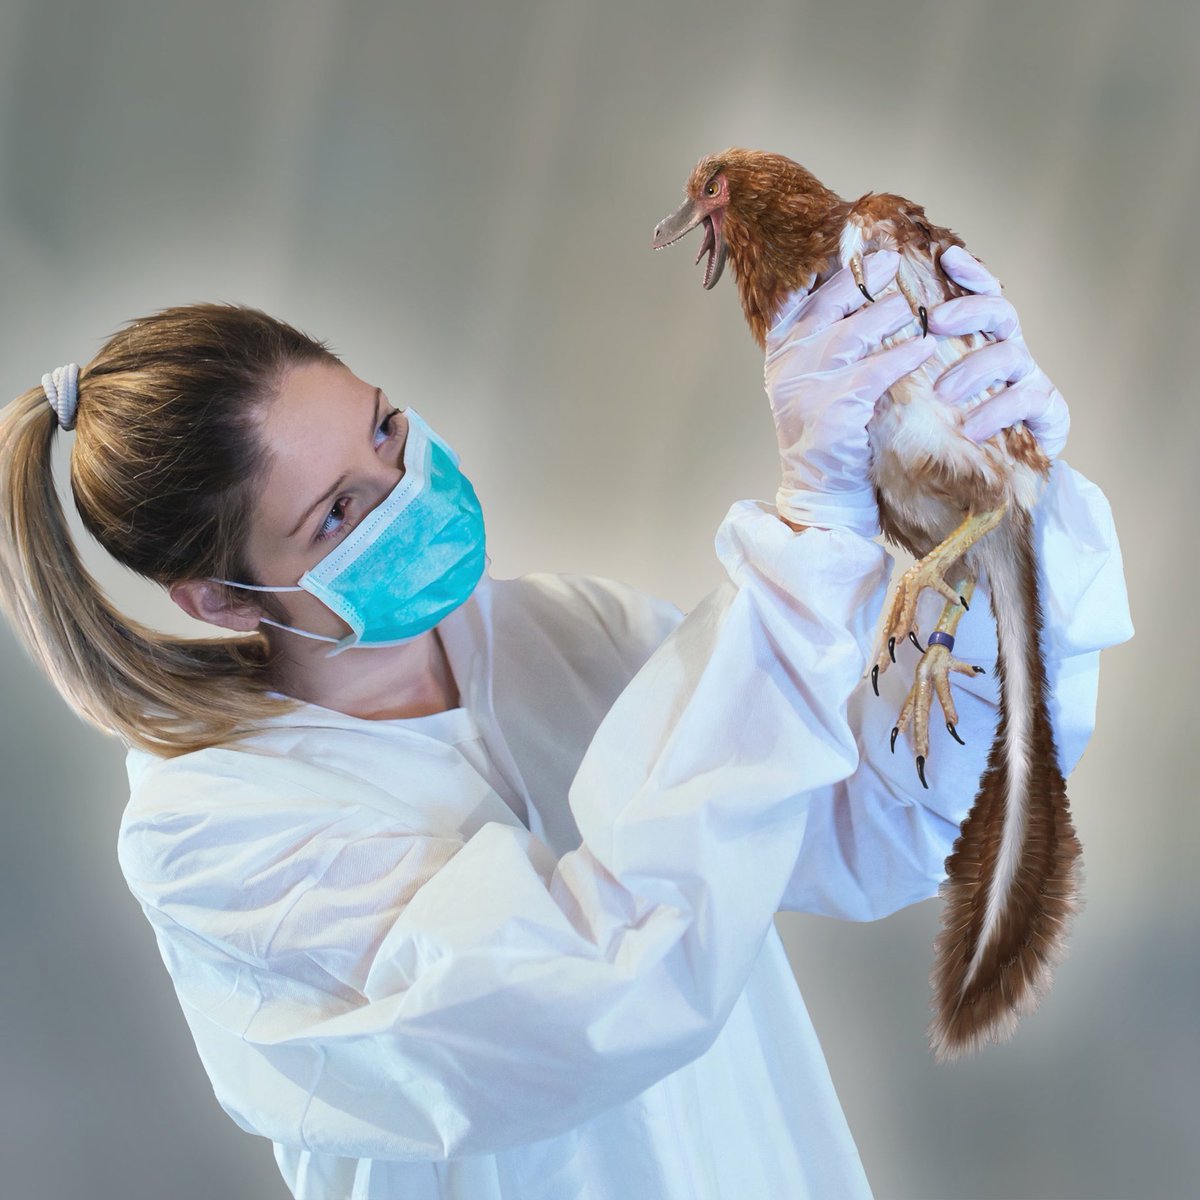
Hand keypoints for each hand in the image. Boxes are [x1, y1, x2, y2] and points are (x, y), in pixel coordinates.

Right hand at [766, 250, 937, 535]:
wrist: (821, 493)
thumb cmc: (829, 436)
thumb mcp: (815, 384)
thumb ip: (826, 344)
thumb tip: (862, 297)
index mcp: (780, 353)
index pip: (800, 297)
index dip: (829, 269)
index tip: (856, 244)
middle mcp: (787, 365)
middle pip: (826, 305)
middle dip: (862, 279)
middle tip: (894, 258)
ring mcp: (806, 386)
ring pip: (852, 333)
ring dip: (887, 314)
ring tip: (915, 306)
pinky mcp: (832, 409)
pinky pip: (874, 371)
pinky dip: (902, 356)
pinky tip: (924, 347)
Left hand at [927, 246, 1069, 458]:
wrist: (990, 479)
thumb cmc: (948, 429)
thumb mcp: (923, 394)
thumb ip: (907, 366)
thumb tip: (862, 340)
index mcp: (980, 341)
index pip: (979, 296)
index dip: (970, 274)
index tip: (949, 258)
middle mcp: (1008, 351)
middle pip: (1000, 313)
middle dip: (970, 311)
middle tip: (937, 323)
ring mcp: (1029, 379)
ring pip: (1011, 354)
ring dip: (975, 369)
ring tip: (943, 392)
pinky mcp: (1047, 411)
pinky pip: (1026, 400)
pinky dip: (997, 411)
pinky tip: (972, 428)